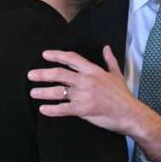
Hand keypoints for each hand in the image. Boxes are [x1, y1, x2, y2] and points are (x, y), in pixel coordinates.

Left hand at [28, 46, 160, 159]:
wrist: (130, 113)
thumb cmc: (123, 95)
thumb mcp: (117, 74)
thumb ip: (109, 60)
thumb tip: (106, 48)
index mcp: (94, 71)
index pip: (72, 59)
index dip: (57, 55)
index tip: (45, 55)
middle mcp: (87, 81)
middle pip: (60, 74)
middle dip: (43, 74)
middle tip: (31, 75)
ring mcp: (84, 95)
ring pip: (59, 92)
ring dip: (44, 92)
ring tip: (33, 93)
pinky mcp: (83, 109)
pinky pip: (63, 109)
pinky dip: (52, 109)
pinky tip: (43, 109)